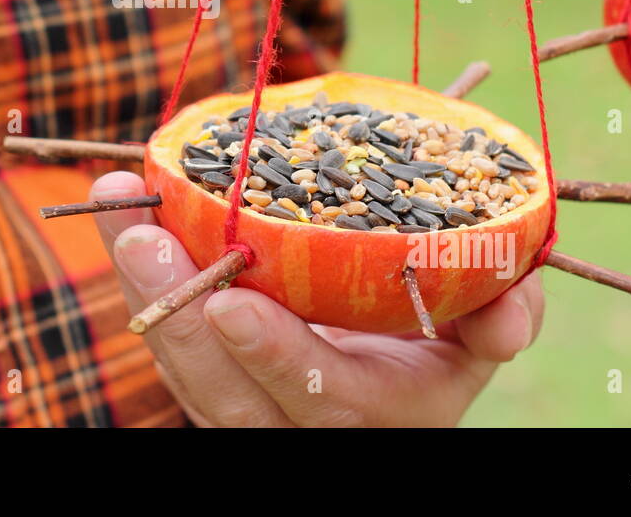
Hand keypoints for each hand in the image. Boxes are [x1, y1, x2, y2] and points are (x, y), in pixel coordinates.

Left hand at [93, 171, 544, 426]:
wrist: (386, 373)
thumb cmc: (434, 337)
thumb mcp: (476, 337)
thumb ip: (498, 315)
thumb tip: (509, 303)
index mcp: (377, 412)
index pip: (321, 398)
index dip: (277, 357)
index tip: (232, 307)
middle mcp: (301, 423)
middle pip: (225, 394)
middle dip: (178, 315)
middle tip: (147, 238)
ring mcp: (247, 405)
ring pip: (182, 367)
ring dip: (145, 287)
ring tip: (121, 207)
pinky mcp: (209, 376)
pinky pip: (168, 341)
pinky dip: (141, 277)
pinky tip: (122, 210)